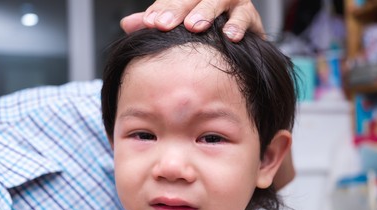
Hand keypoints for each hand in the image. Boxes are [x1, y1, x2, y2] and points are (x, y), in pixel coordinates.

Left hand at [120, 0, 263, 41]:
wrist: (236, 38)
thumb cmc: (204, 29)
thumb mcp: (178, 24)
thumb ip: (157, 22)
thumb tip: (127, 25)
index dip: (161, 7)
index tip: (149, 22)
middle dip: (176, 8)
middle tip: (162, 24)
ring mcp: (232, 1)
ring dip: (206, 11)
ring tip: (194, 26)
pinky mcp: (249, 15)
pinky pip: (245, 17)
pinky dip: (238, 24)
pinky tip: (229, 36)